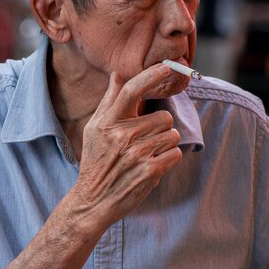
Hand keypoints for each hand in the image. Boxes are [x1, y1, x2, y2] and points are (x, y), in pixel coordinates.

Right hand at [74, 63, 181, 226]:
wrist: (93, 201)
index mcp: (108, 122)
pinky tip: (153, 165)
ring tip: (147, 154)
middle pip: (164, 117)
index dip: (151, 76)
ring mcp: (137, 153)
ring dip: (165, 144)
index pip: (131, 91)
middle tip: (144, 141)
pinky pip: (175, 153)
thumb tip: (118, 75)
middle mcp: (122, 135)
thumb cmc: (95, 162)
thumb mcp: (94, 129)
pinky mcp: (150, 170)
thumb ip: (109, 101)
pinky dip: (169, 159)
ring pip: (172, 135)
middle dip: (159, 128)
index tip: (167, 67)